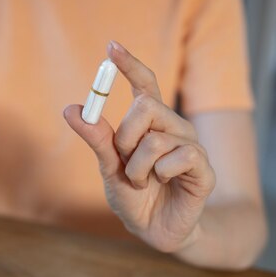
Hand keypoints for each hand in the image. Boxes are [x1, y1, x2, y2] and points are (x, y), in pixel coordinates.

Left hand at [64, 41, 215, 252]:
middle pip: (145, 106)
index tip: (111, 46)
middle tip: (125, 160)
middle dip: (124, 137)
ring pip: (156, 139)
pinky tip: (164, 183)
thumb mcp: (108, 167)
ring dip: (137, 167)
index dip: (129, 65)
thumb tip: (71, 109)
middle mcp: (173, 126)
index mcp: (151, 123)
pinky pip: (180, 156)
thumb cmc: (133, 196)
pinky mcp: (204, 168)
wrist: (154, 230)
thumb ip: (96, 138)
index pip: (145, 84)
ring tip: (141, 181)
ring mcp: (190, 145)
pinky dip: (161, 174)